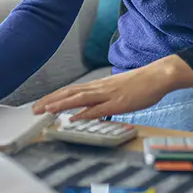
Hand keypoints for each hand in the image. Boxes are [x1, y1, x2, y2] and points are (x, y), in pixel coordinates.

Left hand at [32, 55, 192, 120]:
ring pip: (80, 99)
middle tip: (35, 109)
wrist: (158, 75)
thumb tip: (89, 109)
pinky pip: (99, 108)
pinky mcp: (120, 102)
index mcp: (99, 86)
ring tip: (47, 110)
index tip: (41, 103)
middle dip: (51, 101)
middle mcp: (100, 88)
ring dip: (62, 104)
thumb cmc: (140, 84)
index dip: (55, 97)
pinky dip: (85, 112)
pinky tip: (74, 117)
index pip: (71, 90)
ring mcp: (109, 94)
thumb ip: (102, 100)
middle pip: (70, 93)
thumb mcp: (117, 91)